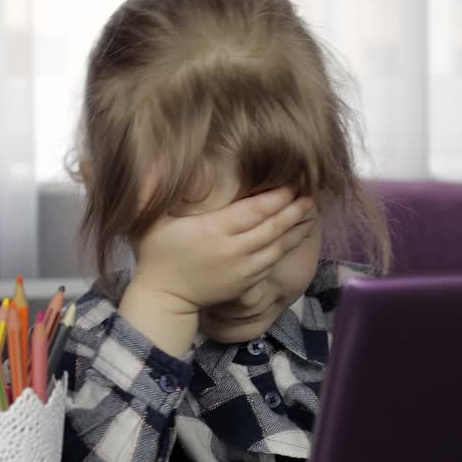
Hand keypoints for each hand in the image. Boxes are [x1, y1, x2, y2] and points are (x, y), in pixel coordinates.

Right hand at [129, 183, 316, 315]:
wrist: (165, 299)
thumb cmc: (157, 255)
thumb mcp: (149, 222)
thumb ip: (152, 191)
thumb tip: (155, 161)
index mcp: (214, 230)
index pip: (254, 211)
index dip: (277, 197)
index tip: (293, 182)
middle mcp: (234, 249)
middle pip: (273, 226)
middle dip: (294, 209)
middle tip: (311, 192)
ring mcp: (243, 269)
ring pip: (278, 245)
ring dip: (297, 227)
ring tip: (312, 211)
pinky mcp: (248, 282)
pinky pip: (273, 261)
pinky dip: (289, 246)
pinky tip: (298, 234)